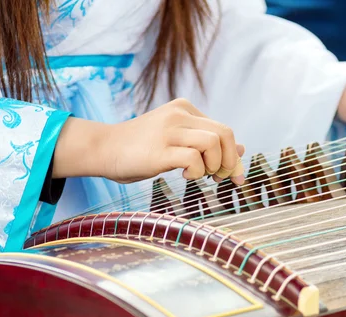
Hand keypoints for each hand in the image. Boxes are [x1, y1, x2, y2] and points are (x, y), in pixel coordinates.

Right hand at [54, 98, 245, 184]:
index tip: (235, 175)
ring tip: (199, 175)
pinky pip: (193, 158)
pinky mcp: (159, 150)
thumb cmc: (141, 148)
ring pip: (213, 143)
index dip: (235, 155)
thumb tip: (242, 150)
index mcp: (185, 109)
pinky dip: (196, 172)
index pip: (224, 130)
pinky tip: (183, 175)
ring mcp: (168, 131)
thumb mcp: (177, 140)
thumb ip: (206, 142)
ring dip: (214, 165)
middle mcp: (179, 115)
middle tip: (219, 177)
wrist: (104, 148)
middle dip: (230, 161)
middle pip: (225, 134)